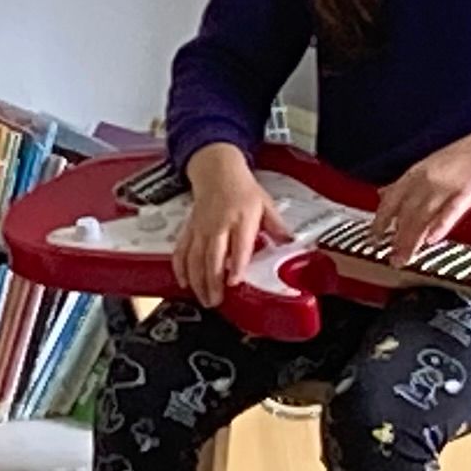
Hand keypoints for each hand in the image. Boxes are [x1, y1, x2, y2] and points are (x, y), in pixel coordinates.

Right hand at [176, 145, 285, 308]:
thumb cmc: (242, 189)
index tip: (234, 282)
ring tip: (203, 298)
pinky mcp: (190, 229)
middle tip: (215, 301)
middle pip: (212, 257)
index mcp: (241, 218)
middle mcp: (218, 224)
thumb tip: (290, 240)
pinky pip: (181, 250)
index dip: (235, 266)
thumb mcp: (265, 203)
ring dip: (197, 281)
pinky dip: (180, 267)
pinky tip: (183, 282)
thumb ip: (276, 225)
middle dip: (212, 282)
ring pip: (195, 258)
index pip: (238, 246)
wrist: (217, 170)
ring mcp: (201, 228)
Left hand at [362, 126, 470, 257]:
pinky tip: (432, 239)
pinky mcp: (467, 192)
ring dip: (412, 240)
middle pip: (406, 213)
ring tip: (405, 258)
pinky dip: (440, 225)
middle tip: (390, 259)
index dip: (380, 221)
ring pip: (423, 216)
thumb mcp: (429, 166)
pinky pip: (450, 211)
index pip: (391, 200)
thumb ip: (406, 183)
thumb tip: (383, 193)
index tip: (373, 239)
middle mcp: (426, 179)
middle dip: (396, 238)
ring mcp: (446, 185)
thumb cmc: (464, 157)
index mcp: (416, 173)